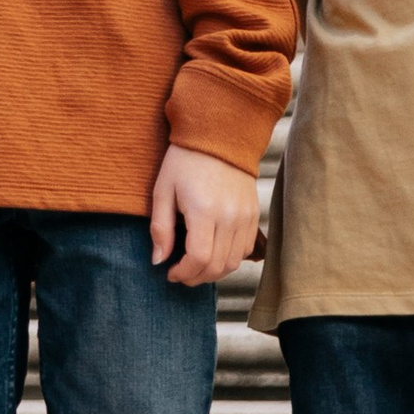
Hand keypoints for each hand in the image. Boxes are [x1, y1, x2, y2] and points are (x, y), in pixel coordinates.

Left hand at [149, 141, 261, 287]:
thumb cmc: (185, 161)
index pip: (199, 258)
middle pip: (217, 266)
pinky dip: (229, 259)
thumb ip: (160, 228)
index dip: (183, 273)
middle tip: (181, 274)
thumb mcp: (163, 190)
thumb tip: (158, 261)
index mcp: (204, 211)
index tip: (170, 272)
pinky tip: (214, 252)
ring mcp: (245, 217)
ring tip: (196, 266)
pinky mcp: (254, 215)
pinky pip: (245, 249)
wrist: (219, 136)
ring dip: (213, 272)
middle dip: (196, 277)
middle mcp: (229, 217)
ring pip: (233, 262)